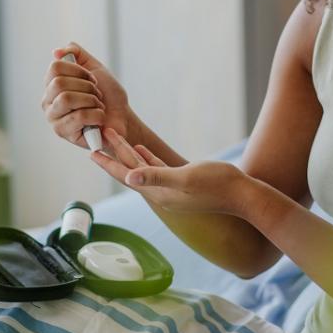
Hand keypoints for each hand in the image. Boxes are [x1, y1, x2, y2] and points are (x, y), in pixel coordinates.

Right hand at [42, 42, 130, 149]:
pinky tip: (98, 119)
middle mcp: (48, 101)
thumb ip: (76, 52)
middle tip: (97, 95)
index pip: (55, 67)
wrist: (122, 116)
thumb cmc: (106, 94)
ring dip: (91, 100)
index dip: (79, 71)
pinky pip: (78, 117)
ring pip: (66, 99)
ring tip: (97, 106)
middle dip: (87, 87)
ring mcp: (54, 118)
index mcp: (52, 84)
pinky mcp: (64, 133)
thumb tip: (56, 52)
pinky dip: (96, 115)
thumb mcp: (94, 66)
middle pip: (59, 83)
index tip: (92, 79)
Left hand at [91, 128, 248, 215]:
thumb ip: (156, 176)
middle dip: (114, 154)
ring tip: (113, 140)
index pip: (126, 176)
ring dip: (127, 154)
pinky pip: (156, 168)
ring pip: (141, 168)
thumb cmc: (216, 185)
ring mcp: (170, 187)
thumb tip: (130, 177)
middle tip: (98, 137)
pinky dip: (145, 158)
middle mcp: (160, 192)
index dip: (109, 163)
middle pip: (130, 170)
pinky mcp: (181, 181)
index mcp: (158, 192)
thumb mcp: (185, 178)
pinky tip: (140, 148)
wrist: (241, 195)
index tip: (91, 152)